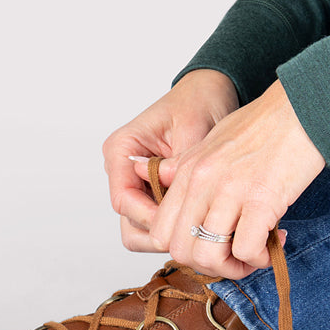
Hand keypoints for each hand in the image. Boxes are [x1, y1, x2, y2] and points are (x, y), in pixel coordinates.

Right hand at [103, 69, 238, 250]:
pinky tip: (199, 222)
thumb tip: (182, 211)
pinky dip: (175, 228)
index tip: (183, 224)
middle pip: (130, 223)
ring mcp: (135, 184)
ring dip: (168, 235)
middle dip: (160, 234)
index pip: (124, 201)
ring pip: (141, 230)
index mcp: (121, 150)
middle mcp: (122, 170)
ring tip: (199, 228)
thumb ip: (181, 171)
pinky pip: (157, 223)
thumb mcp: (193, 133)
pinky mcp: (151, 193)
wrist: (208, 94)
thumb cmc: (198, 103)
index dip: (153, 219)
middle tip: (194, 233)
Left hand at [131, 79, 324, 279]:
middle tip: (235, 258)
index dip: (186, 250)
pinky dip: (260, 257)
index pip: (162, 232)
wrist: (302, 107)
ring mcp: (229, 191)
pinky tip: (275, 240)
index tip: (212, 246)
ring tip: (254, 255)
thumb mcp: (212, 140)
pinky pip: (246, 250)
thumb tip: (158, 175)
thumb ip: (184, 166)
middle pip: (181, 251)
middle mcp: (201, 182)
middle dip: (209, 266)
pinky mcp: (261, 200)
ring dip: (234, 267)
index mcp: (186, 171)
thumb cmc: (264, 125)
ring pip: (209, 256)